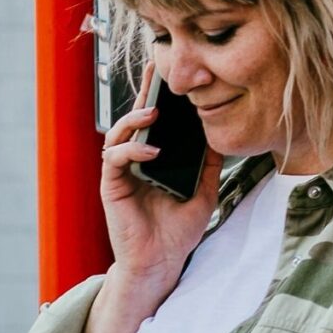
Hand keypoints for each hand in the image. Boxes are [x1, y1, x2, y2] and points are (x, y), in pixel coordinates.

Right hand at [99, 63, 224, 292]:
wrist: (161, 263)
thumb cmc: (177, 232)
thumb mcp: (204, 192)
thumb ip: (209, 164)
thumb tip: (221, 135)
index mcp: (154, 159)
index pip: (156, 122)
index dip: (160, 96)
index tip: (171, 73)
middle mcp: (135, 161)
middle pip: (135, 118)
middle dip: (145, 93)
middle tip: (156, 69)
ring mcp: (121, 172)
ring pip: (119, 133)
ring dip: (134, 120)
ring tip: (153, 113)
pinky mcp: (111, 186)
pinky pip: (115, 159)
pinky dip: (131, 151)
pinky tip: (151, 152)